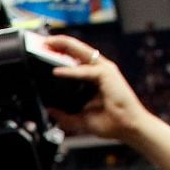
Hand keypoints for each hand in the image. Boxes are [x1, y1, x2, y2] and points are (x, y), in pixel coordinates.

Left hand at [39, 37, 154, 144]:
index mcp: (93, 77)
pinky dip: (70, 71)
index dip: (60, 52)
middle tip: (42, 41)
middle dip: (59, 42)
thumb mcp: (80, 119)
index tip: (42, 51)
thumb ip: (64, 115)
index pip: (75, 59)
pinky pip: (85, 70)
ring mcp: (104, 70)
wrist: (127, 128)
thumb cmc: (110, 122)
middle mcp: (99, 69)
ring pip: (81, 51)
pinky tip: (57, 72)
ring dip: (64, 46)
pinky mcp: (108, 74)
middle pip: (77, 49)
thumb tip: (49, 110)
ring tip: (47, 45)